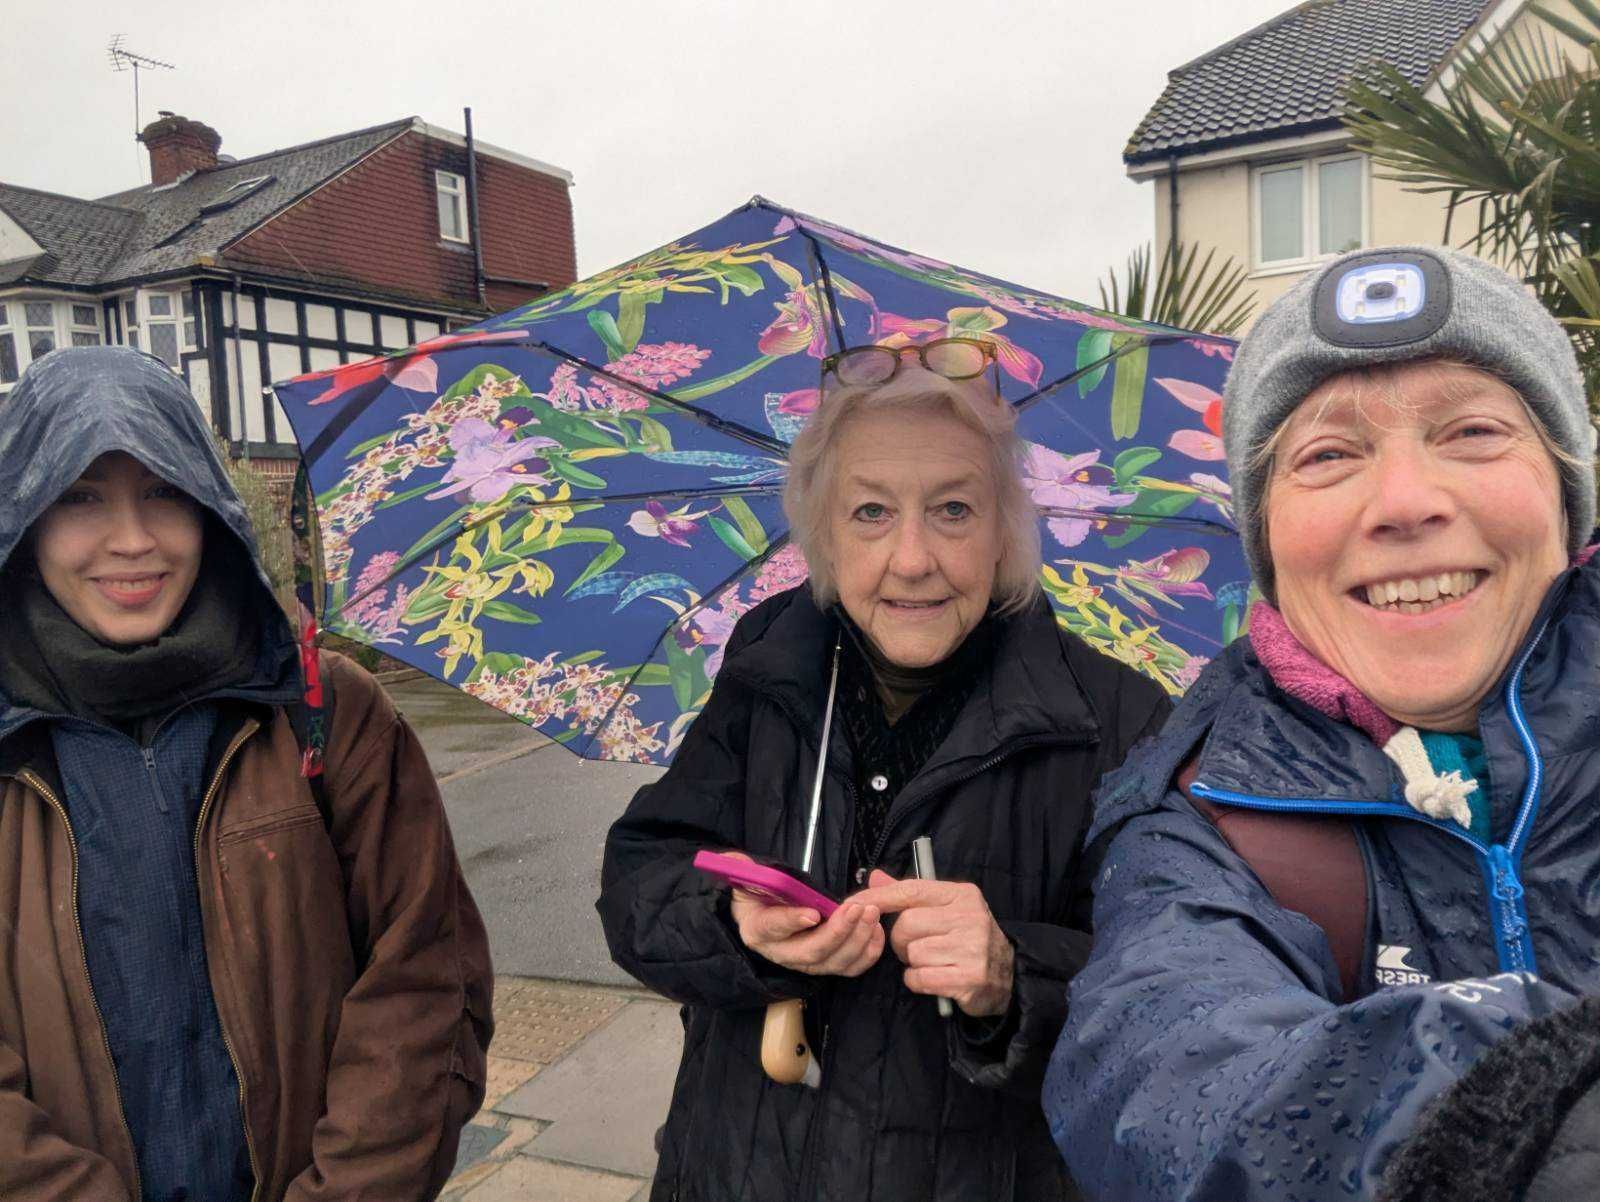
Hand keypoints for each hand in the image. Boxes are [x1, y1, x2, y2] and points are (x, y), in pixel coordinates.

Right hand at [720, 852, 884, 976]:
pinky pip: (849, 968)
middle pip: (811, 952)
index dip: (791, 922)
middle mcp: (781, 953)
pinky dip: (867, 953)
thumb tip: (735, 858)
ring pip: (833, 962)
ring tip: (871, 914)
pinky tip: (876, 930)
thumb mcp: (748, 879)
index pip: (772, 928)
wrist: (769, 916)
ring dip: (857, 939)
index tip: (812, 913)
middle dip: (837, 931)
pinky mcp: (826, 965)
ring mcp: (806, 963)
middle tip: (857, 908)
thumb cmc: (761, 896)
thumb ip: (743, 868)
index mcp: (758, 930)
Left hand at [848, 869, 1014, 1017]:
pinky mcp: (969, 978)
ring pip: (912, 954)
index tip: (853, 903)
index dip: (878, 898)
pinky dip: (918, 981)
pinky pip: (919, 978)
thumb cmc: (968, 938)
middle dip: (900, 941)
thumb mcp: (947, 908)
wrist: (1008, 975)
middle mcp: (969, 917)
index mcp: (961, 895)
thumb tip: (875, 877)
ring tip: (933, 962)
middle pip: (905, 925)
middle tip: (914, 947)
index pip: (910, 891)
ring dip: (913, 962)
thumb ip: (909, 895)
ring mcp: (971, 948)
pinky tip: (934, 978)